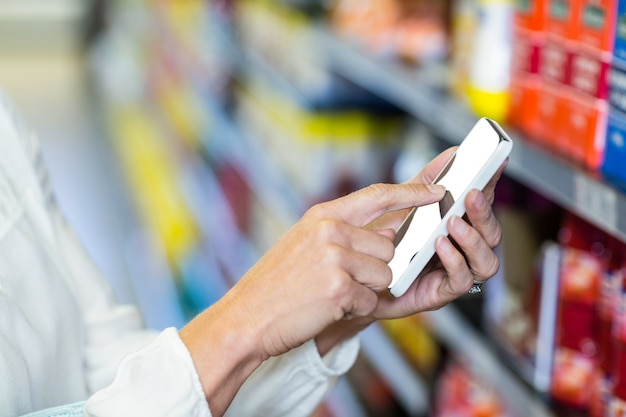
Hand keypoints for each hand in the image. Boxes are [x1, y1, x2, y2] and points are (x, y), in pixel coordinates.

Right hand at [180, 181, 444, 414]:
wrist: (246, 318)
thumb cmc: (277, 284)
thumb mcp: (304, 244)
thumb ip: (343, 232)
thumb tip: (388, 230)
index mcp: (322, 216)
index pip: (377, 195)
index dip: (411, 192)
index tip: (436, 191)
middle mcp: (330, 231)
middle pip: (388, 246)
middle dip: (376, 267)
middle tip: (341, 280)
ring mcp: (334, 258)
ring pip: (385, 275)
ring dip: (366, 290)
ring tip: (330, 294)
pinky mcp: (338, 287)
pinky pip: (372, 300)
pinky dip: (355, 309)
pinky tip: (326, 307)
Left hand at [368, 147, 505, 318]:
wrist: (355, 274)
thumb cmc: (379, 241)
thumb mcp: (399, 203)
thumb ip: (425, 181)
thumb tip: (452, 154)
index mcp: (455, 226)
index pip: (482, 206)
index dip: (491, 186)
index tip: (495, 164)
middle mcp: (461, 250)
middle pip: (491, 233)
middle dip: (484, 213)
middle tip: (471, 195)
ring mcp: (454, 272)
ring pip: (486, 261)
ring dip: (474, 240)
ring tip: (452, 222)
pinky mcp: (441, 292)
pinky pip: (462, 280)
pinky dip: (455, 261)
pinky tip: (440, 245)